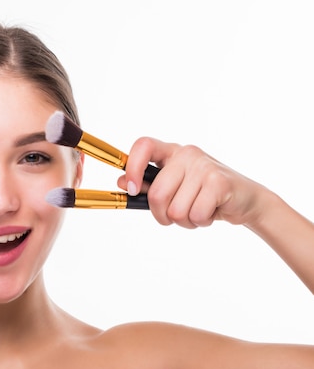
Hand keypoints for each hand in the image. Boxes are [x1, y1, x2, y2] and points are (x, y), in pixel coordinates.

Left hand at [118, 137, 265, 228]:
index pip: (143, 146)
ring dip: (185, 221)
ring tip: (198, 212)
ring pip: (176, 210)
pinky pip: (195, 214)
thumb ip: (148, 185)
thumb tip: (121, 182)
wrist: (246, 200)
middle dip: (163, 215)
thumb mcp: (174, 188)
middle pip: (157, 194)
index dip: (132, 168)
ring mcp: (204, 166)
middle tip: (177, 216)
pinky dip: (200, 222)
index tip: (130, 189)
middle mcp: (187, 154)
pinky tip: (211, 213)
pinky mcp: (219, 182)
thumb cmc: (205, 195)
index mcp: (172, 152)